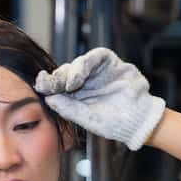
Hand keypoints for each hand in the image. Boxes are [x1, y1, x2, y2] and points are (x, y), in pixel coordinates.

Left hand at [34, 47, 165, 150]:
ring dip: (71, 72)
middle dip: (57, 77)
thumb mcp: (88, 119)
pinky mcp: (110, 63)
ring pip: (78, 63)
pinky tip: (80, 75)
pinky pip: (96, 56)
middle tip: (49, 83)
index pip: (58, 86)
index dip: (49, 84)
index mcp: (77, 96)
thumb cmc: (115, 124)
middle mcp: (85, 82)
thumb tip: (48, 99)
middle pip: (65, 73)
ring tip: (68, 84)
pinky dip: (87, 63)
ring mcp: (97, 72)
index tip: (40, 85)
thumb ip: (69, 109)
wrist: (140, 120)